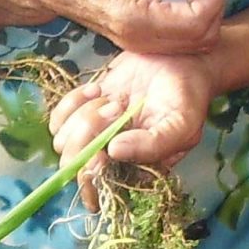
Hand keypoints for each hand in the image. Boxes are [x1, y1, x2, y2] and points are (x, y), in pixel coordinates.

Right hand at [24, 0, 225, 54]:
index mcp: (137, 21)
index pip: (198, 19)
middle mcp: (142, 40)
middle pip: (203, 35)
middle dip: (214, 1)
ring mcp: (141, 44)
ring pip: (194, 40)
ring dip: (205, 8)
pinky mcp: (139, 39)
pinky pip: (179, 37)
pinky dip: (192, 15)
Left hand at [49, 51, 217, 184]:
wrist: (182, 60)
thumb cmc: (188, 97)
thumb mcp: (182, 124)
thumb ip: (154, 145)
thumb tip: (115, 152)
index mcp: (137, 170)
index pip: (102, 189)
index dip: (95, 172)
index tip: (104, 150)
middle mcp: (112, 158)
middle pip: (77, 165)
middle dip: (90, 136)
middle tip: (117, 108)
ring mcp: (95, 134)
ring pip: (65, 140)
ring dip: (86, 115)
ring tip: (115, 100)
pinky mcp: (84, 110)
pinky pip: (59, 118)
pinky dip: (73, 101)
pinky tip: (98, 89)